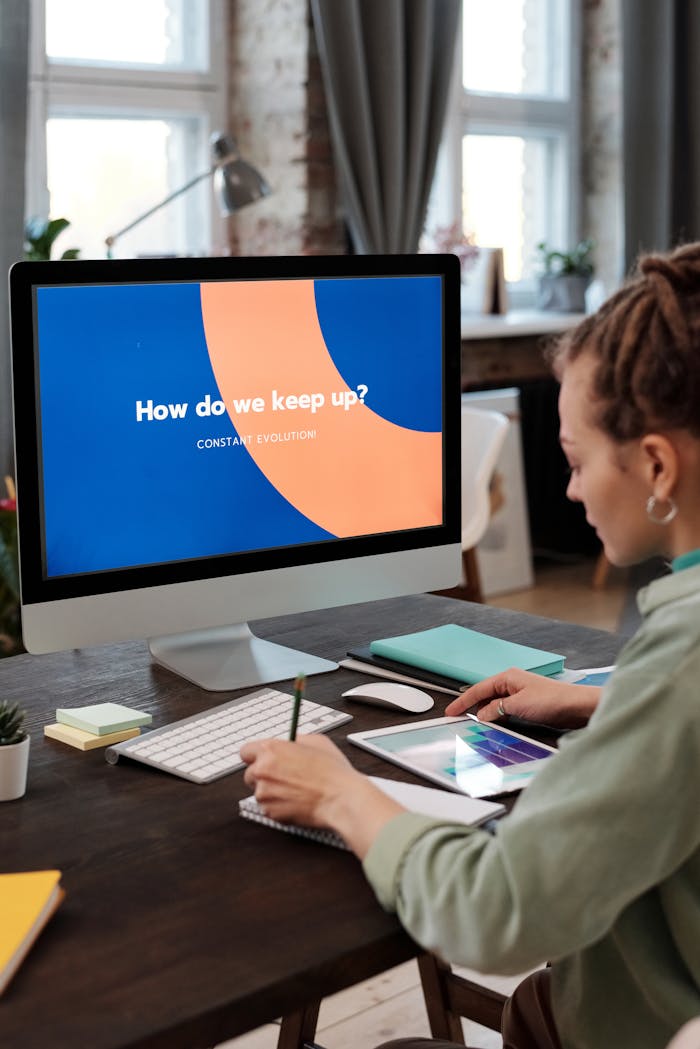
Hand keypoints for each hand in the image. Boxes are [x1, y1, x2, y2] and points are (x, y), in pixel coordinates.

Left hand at [241, 734, 402, 856]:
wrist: (341, 799)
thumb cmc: (332, 772)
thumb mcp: (317, 741)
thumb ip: (296, 741)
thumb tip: (291, 743)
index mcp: (270, 750)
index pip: (246, 751)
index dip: (256, 756)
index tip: (263, 760)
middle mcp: (261, 771)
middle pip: (249, 774)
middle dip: (263, 775)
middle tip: (283, 777)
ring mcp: (264, 794)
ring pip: (260, 792)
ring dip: (272, 792)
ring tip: (295, 790)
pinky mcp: (270, 813)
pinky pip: (269, 808)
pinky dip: (279, 806)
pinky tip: (297, 801)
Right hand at [444, 668, 599, 728]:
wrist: (576, 706)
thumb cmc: (552, 700)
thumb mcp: (518, 705)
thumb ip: (496, 709)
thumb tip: (482, 714)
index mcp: (508, 677)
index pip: (478, 689)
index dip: (462, 701)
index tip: (450, 711)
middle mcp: (512, 683)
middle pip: (485, 695)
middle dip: (473, 707)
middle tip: (459, 720)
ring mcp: (520, 694)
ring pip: (495, 704)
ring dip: (487, 714)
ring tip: (476, 725)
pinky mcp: (528, 705)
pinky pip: (506, 711)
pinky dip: (498, 717)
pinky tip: (496, 725)